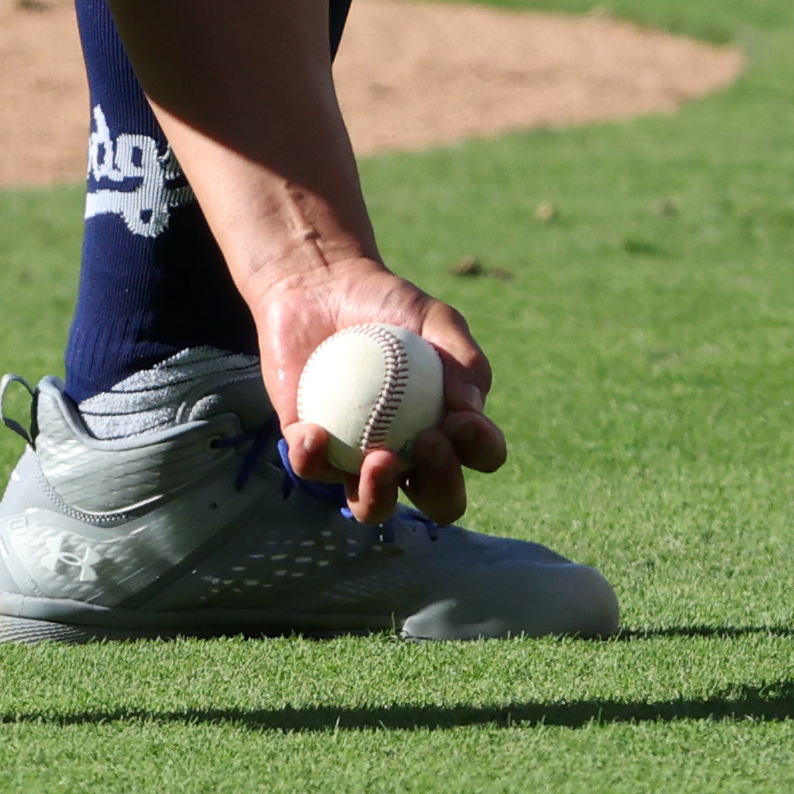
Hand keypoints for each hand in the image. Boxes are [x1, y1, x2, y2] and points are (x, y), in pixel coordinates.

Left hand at [251, 257, 508, 526]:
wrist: (318, 286)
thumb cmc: (384, 302)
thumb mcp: (432, 315)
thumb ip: (462, 355)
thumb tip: (470, 407)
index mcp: (449, 424)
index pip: (481, 454)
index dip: (481, 449)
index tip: (461, 418)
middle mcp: (409, 453)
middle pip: (439, 500)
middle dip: (442, 486)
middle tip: (427, 441)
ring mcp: (358, 459)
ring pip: (372, 507)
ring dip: (378, 496)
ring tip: (377, 459)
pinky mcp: (312, 452)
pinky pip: (312, 471)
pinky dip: (313, 459)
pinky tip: (313, 433)